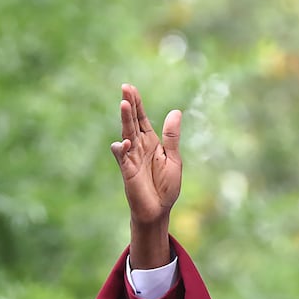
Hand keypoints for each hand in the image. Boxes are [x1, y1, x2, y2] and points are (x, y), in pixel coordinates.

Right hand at [110, 84, 181, 265]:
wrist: (158, 210)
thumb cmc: (166, 187)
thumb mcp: (173, 159)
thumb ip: (172, 137)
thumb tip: (176, 111)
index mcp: (151, 143)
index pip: (142, 119)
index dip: (137, 104)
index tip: (131, 88)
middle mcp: (139, 146)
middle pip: (132, 122)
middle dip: (129, 105)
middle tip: (125, 88)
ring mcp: (131, 157)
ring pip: (126, 134)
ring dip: (125, 120)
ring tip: (124, 104)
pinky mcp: (127, 170)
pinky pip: (122, 156)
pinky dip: (123, 149)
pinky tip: (126, 142)